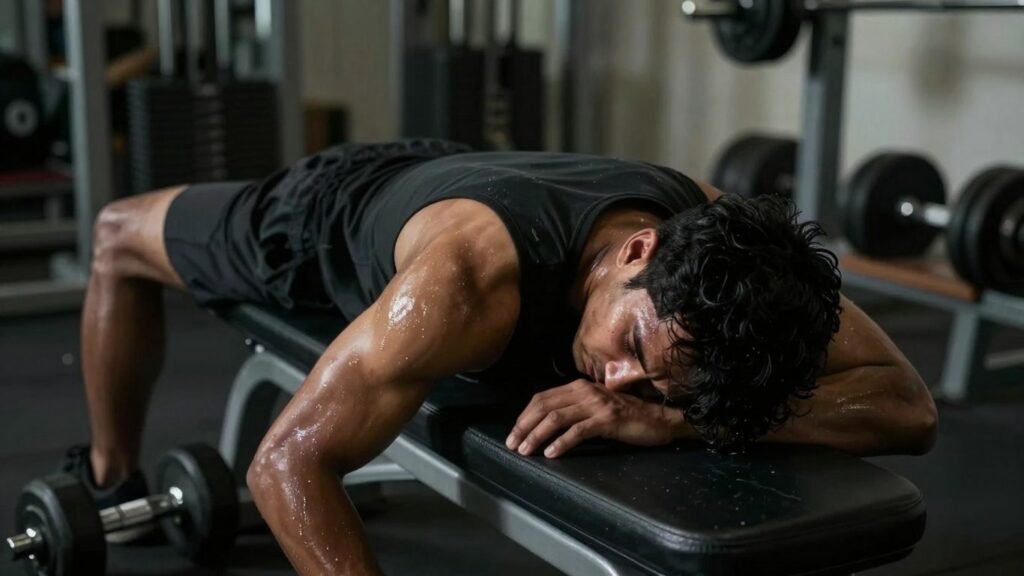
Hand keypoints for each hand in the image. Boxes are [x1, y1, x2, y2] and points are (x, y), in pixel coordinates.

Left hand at [505, 379, 685, 457]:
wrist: (659, 419)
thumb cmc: (626, 417)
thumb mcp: (595, 407)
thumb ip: (574, 409)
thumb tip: (545, 424)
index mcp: (578, 387)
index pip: (542, 398)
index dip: (524, 416)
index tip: (513, 433)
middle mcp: (585, 391)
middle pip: (544, 407)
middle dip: (524, 426)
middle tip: (512, 444)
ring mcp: (597, 404)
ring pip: (557, 418)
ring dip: (537, 435)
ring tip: (526, 451)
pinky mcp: (608, 419)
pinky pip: (578, 431)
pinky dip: (562, 442)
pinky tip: (551, 453)